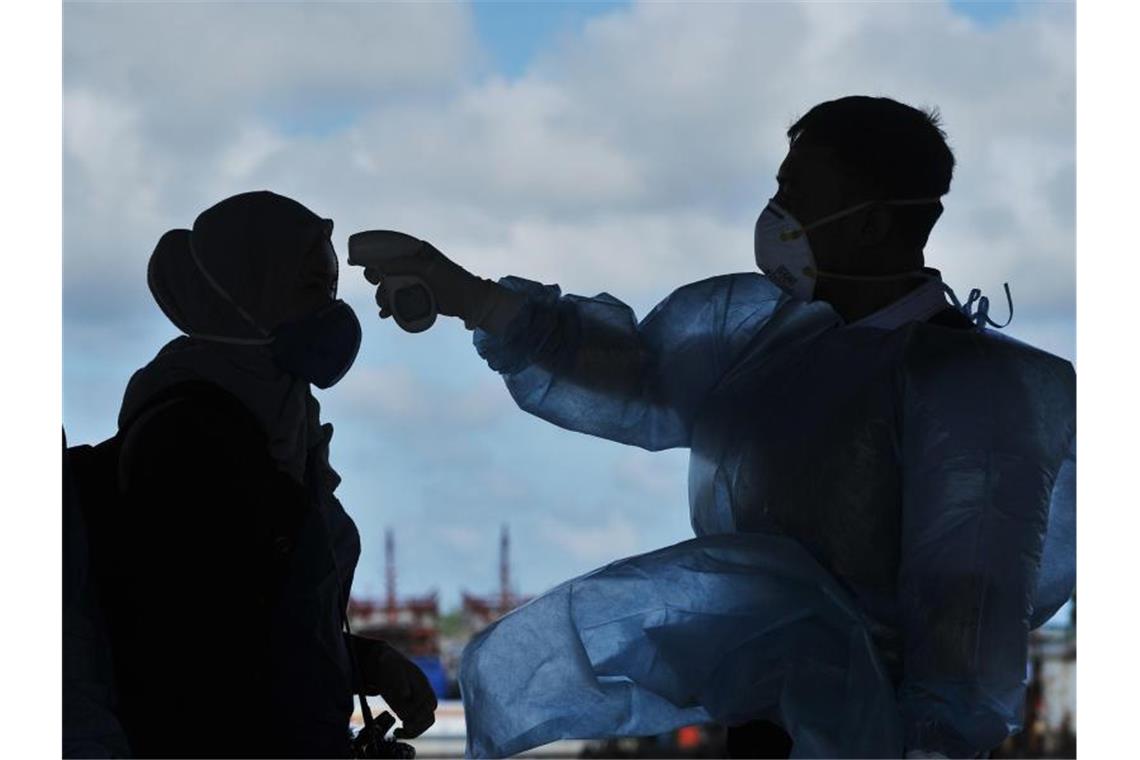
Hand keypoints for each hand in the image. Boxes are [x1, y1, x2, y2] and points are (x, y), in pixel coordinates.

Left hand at [353, 637, 436, 738]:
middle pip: (429, 716)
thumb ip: (399, 680)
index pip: (428, 703)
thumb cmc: (390, 665)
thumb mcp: (391, 667)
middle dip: (417, 725)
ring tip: (398, 732)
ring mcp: (419, 704)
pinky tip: (397, 732)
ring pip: (426, 723)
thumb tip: (405, 694)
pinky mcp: (411, 711)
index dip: (417, 712)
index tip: (403, 717)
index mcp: (423, 684)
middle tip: (403, 727)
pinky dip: (409, 732)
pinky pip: (417, 725)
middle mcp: (424, 696)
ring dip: (414, 731)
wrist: (386, 666)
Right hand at [361, 238, 491, 325]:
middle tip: (374, 282)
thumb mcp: (428, 268)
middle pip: (383, 269)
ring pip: (387, 287)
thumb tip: (379, 266)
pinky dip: (388, 307)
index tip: (356, 260)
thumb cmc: (452, 279)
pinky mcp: (414, 297)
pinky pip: (396, 301)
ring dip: (382, 296)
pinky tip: (385, 314)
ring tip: (385, 304)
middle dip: (375, 277)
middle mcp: (411, 265)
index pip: (388, 248)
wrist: (469, 301)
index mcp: (415, 252)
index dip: (371, 253)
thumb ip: (404, 265)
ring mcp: (412, 281)